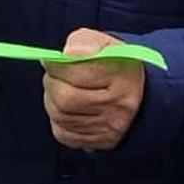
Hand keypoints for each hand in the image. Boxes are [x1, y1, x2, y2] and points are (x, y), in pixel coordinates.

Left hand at [43, 28, 145, 150]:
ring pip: (60, 116)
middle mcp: (120, 107)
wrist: (133, 91)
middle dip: (51, 84)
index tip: (51, 60)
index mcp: (123, 77)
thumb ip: (84, 41)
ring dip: (51, 99)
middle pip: (66, 100)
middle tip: (52, 74)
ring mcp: (110, 129)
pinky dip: (57, 118)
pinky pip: (62, 133)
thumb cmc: (110, 63)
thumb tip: (68, 53)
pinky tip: (66, 107)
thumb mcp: (103, 43)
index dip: (57, 66)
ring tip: (60, 87)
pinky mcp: (99, 143)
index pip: (79, 75)